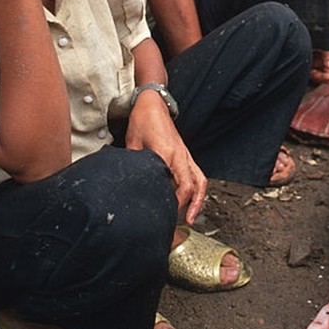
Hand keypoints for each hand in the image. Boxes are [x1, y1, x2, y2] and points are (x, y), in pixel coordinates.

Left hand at [125, 92, 206, 224]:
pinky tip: (193, 202)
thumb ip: (134, 164)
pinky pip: (198, 175)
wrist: (154, 104)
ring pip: (200, 181)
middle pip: (191, 186)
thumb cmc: (143, 121)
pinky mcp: (186, 155)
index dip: (172, 203)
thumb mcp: (132, 143)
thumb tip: (128, 185)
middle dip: (186, 207)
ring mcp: (186, 155)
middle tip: (178, 224)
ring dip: (198, 201)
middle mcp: (180, 155)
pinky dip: (198, 190)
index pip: (175, 184)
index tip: (165, 216)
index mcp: (167, 153)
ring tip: (192, 218)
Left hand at [310, 38, 328, 85]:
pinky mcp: (316, 66)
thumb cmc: (313, 34)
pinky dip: (317, 75)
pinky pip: (320, 76)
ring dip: (325, 76)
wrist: (298, 33)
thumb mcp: (322, 43)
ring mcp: (324, 62)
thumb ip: (327, 55)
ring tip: (316, 73)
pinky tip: (312, 72)